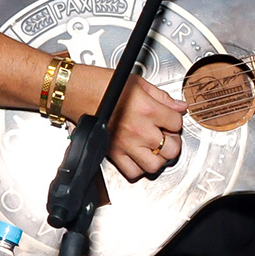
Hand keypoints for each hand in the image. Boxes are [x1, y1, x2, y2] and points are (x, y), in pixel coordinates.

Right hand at [72, 65, 187, 181]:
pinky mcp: (112, 153)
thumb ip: (162, 97)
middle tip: (166, 135)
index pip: (177, 123)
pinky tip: (138, 156)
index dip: (175, 121)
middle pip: (171, 149)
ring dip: (158, 158)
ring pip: (154, 166)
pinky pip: (132, 172)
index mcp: (147, 109)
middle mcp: (138, 129)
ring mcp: (125, 144)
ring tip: (154, 148)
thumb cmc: (100, 83)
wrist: (75, 91)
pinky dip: (138, 168)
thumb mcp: (138, 82)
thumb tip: (179, 106)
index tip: (169, 119)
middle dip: (172, 142)